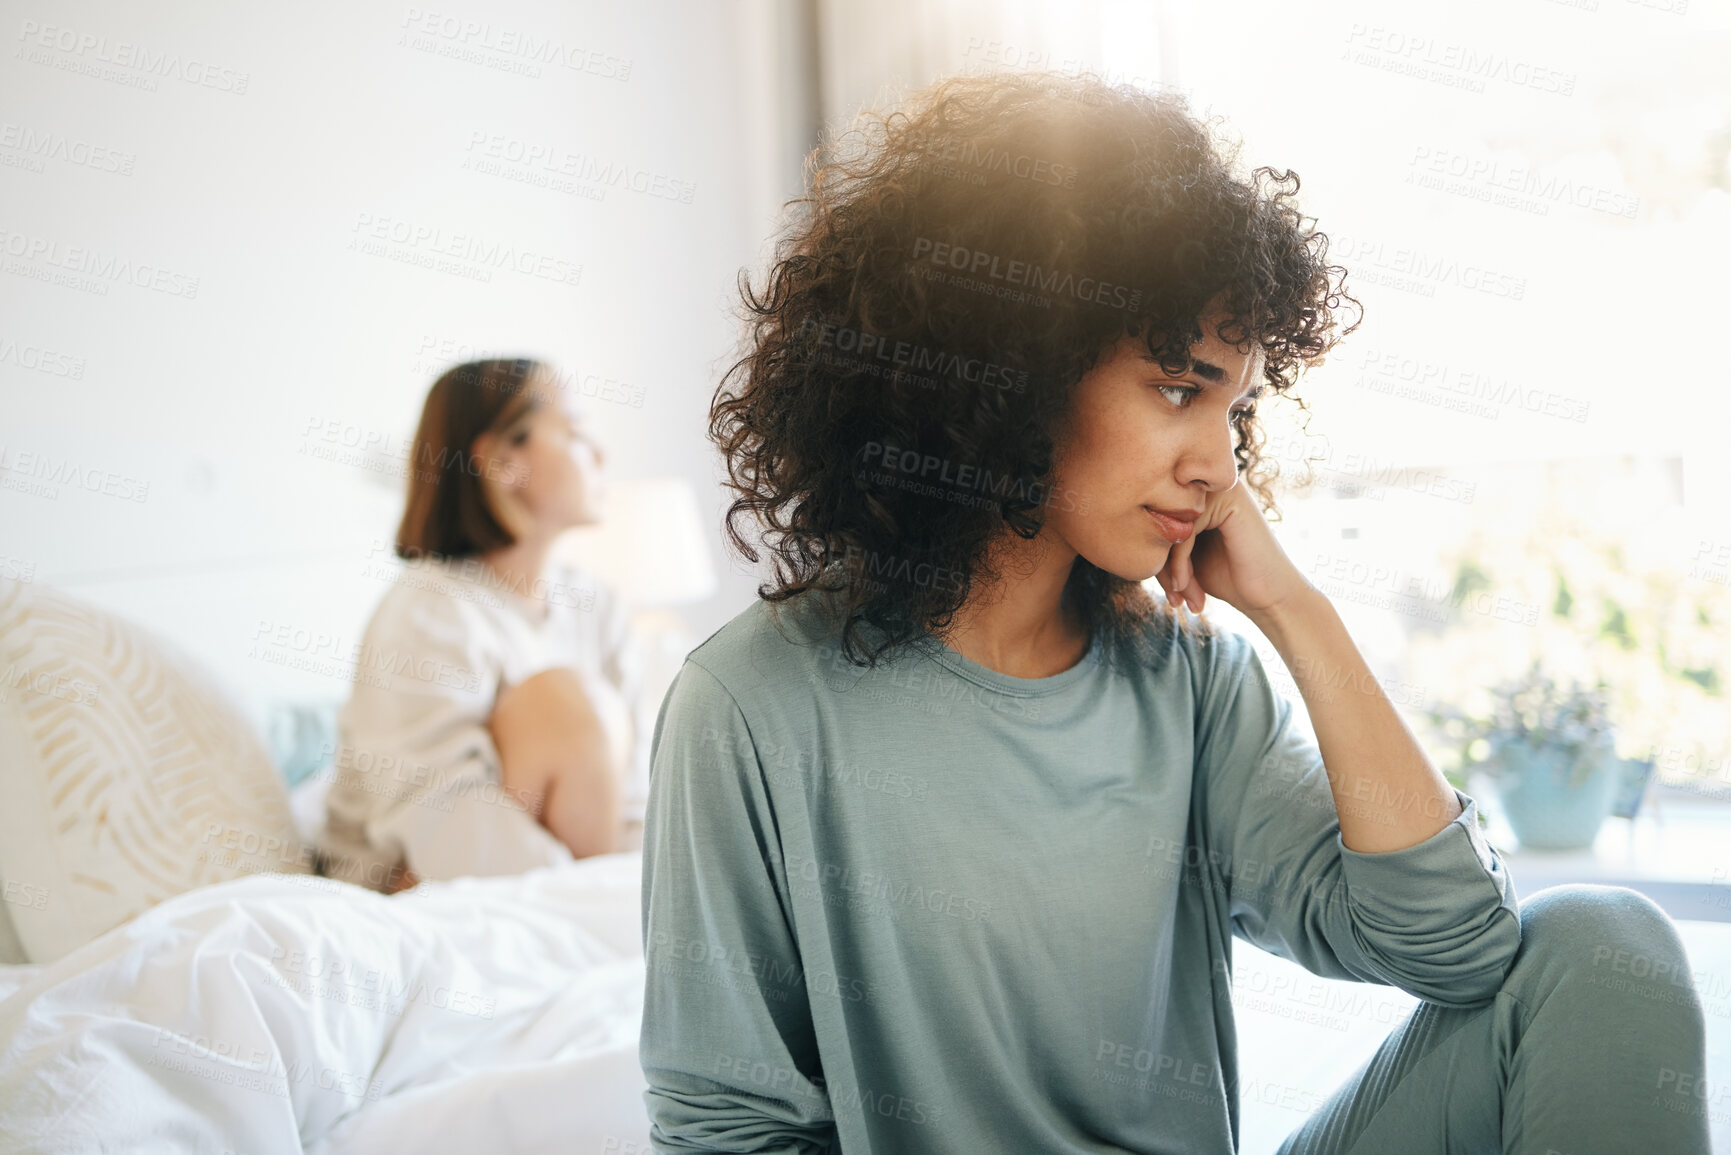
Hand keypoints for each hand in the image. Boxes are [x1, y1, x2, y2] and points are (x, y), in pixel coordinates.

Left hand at [1153, 482, 1312, 618]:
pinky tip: (1186, 586)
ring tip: (1181, 596)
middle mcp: (1207, 486)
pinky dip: (1179, 562)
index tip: (1167, 591)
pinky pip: (1183, 528)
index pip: (1155, 519)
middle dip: (1160, 565)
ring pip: (1168, 524)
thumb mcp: (1183, 559)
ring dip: (1169, 568)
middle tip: (1173, 598)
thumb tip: (1118, 533)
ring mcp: (1220, 488)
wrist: (1270, 597)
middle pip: (1160, 519)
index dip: (1153, 558)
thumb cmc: (1227, 578)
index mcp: (1197, 497)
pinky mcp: (1229, 499)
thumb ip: (1158, 541)